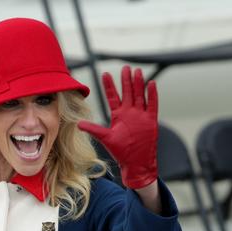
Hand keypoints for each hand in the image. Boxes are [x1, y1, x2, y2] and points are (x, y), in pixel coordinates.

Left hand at [78, 66, 157, 188]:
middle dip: (126, 80)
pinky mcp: (151, 120)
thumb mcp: (105, 138)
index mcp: (118, 115)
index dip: (109, 86)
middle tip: (125, 67)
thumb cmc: (121, 151)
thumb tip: (78, 124)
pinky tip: (151, 84)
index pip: (113, 96)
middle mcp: (130, 112)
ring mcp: (141, 115)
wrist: (136, 162)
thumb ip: (94, 129)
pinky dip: (152, 95)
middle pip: (128, 92)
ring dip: (138, 83)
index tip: (105, 74)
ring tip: (137, 71)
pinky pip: (152, 104)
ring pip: (140, 95)